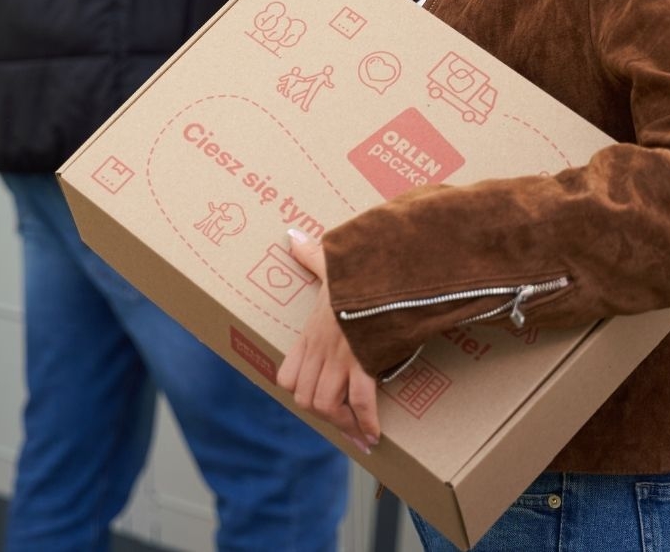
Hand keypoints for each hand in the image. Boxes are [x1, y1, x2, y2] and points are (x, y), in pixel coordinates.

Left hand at [276, 230, 379, 453]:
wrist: (382, 270)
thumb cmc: (357, 268)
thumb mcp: (330, 262)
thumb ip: (311, 256)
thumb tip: (292, 236)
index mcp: (311, 332)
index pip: (287, 376)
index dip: (299, 390)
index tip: (315, 397)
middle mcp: (321, 349)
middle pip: (306, 398)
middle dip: (323, 414)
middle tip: (342, 420)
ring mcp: (341, 357)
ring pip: (327, 404)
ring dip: (343, 422)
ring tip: (359, 431)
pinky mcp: (365, 361)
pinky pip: (362, 402)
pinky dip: (368, 422)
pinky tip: (375, 434)